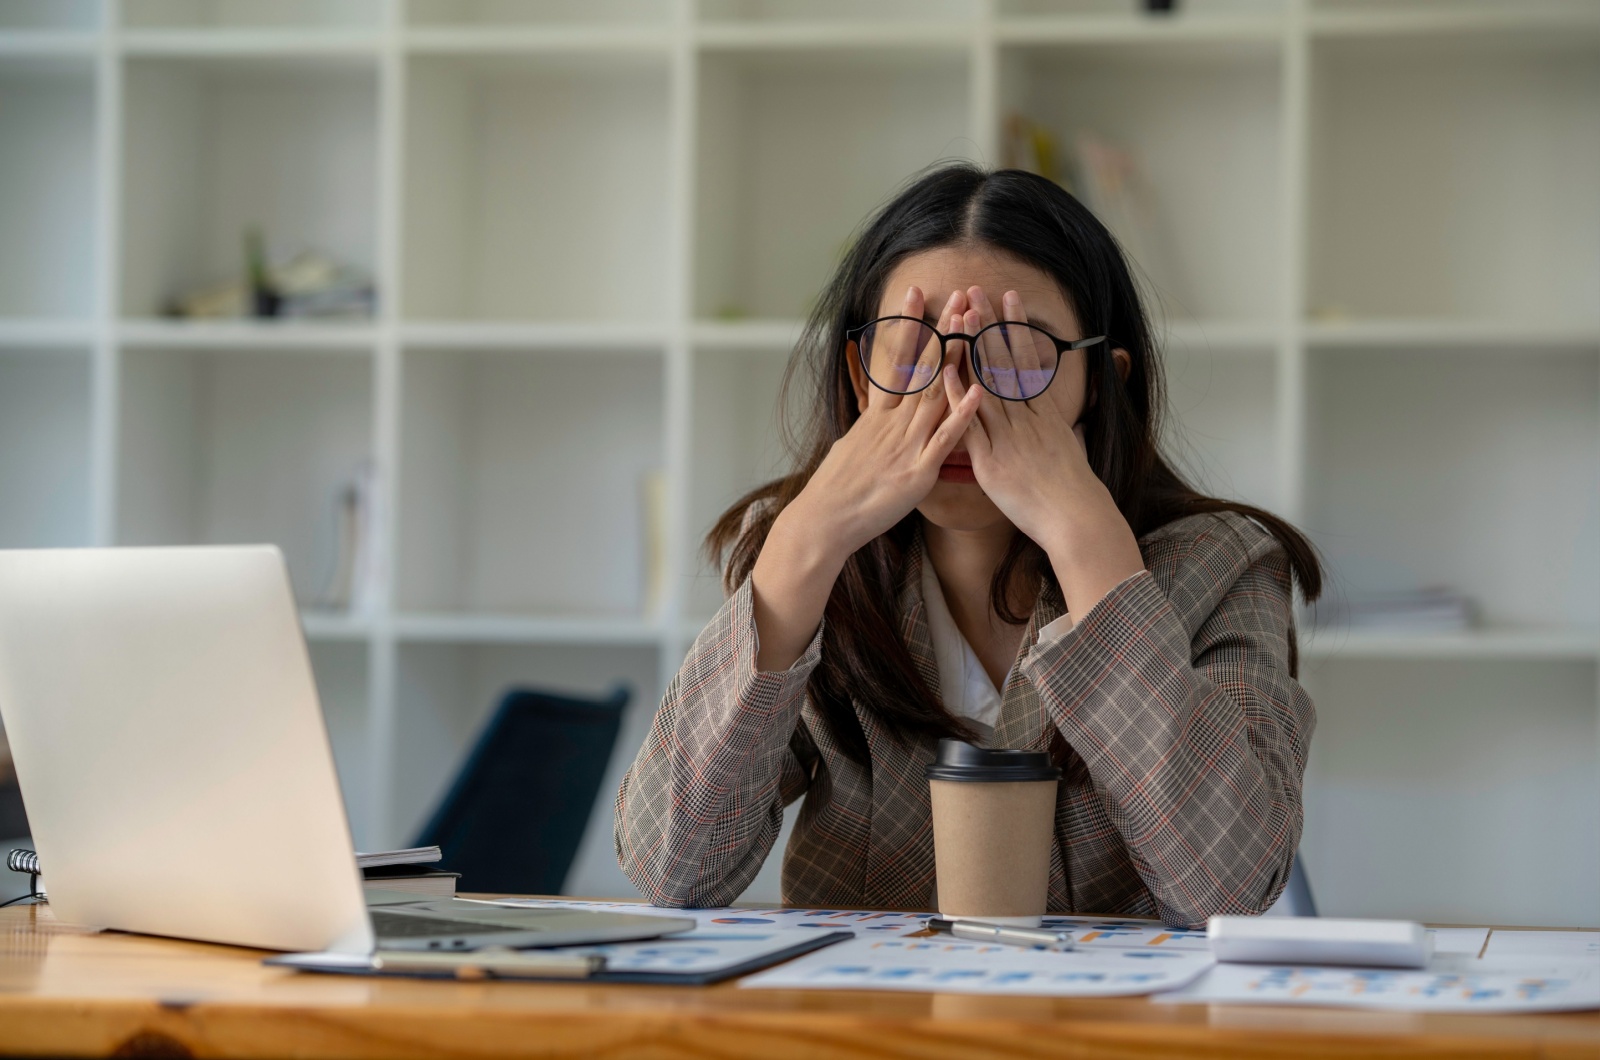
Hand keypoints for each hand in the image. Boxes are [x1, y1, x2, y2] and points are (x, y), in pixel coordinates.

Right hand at [787, 285, 982, 560]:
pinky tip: (978, 391)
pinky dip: (962, 414)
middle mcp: (893, 423)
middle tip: (957, 295)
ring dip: (957, 358)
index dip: (908, 325)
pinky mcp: (918, 471)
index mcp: (878, 416)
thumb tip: (874, 415)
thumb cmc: (837, 489)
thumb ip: (871, 427)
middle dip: (942, 329)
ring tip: (973, 325)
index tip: (916, 293)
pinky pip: (944, 439)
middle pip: (923, 367)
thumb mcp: (852, 446)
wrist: (824, 520)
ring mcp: (907, 444)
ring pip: (936, 393)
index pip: (896, 360)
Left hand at [944, 286, 1144, 621]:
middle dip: (989, 325)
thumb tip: (1057, 417)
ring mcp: (1008, 436)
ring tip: (960, 315)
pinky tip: (945, 371)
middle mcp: (1026, 418)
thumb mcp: (1070, 449)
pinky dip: (957, 396)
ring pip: (987, 383)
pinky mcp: (991, 460)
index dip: (1015, 328)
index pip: (1027, 360)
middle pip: (1005, 362)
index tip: (1007, 299)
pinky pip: (971, 423)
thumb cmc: (1074, 491)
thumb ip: (1057, 428)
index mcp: (1044, 413)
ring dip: (972, 348)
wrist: (1075, 519)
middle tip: (976, 291)